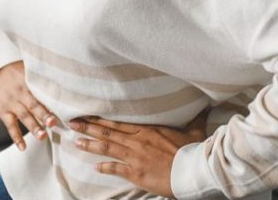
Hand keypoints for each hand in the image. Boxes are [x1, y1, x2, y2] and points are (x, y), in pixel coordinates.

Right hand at [0, 61, 57, 150]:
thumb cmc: (20, 71)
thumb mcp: (31, 70)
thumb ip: (44, 79)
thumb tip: (64, 86)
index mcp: (29, 81)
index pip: (41, 92)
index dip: (51, 101)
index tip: (62, 108)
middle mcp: (20, 93)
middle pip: (33, 105)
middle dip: (43, 115)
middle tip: (53, 123)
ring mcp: (11, 103)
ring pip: (23, 116)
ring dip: (33, 127)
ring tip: (43, 136)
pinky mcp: (3, 112)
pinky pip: (10, 126)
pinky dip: (16, 138)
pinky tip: (23, 148)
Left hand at [68, 109, 208, 197]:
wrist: (194, 171)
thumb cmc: (193, 150)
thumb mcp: (194, 130)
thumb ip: (194, 117)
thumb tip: (205, 104)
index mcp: (147, 129)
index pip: (118, 121)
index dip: (100, 118)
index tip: (87, 113)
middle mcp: (137, 140)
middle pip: (108, 131)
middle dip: (88, 127)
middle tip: (72, 123)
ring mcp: (135, 156)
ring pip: (108, 147)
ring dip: (91, 144)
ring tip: (76, 141)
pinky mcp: (137, 172)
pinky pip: (116, 168)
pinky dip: (105, 167)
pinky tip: (95, 167)